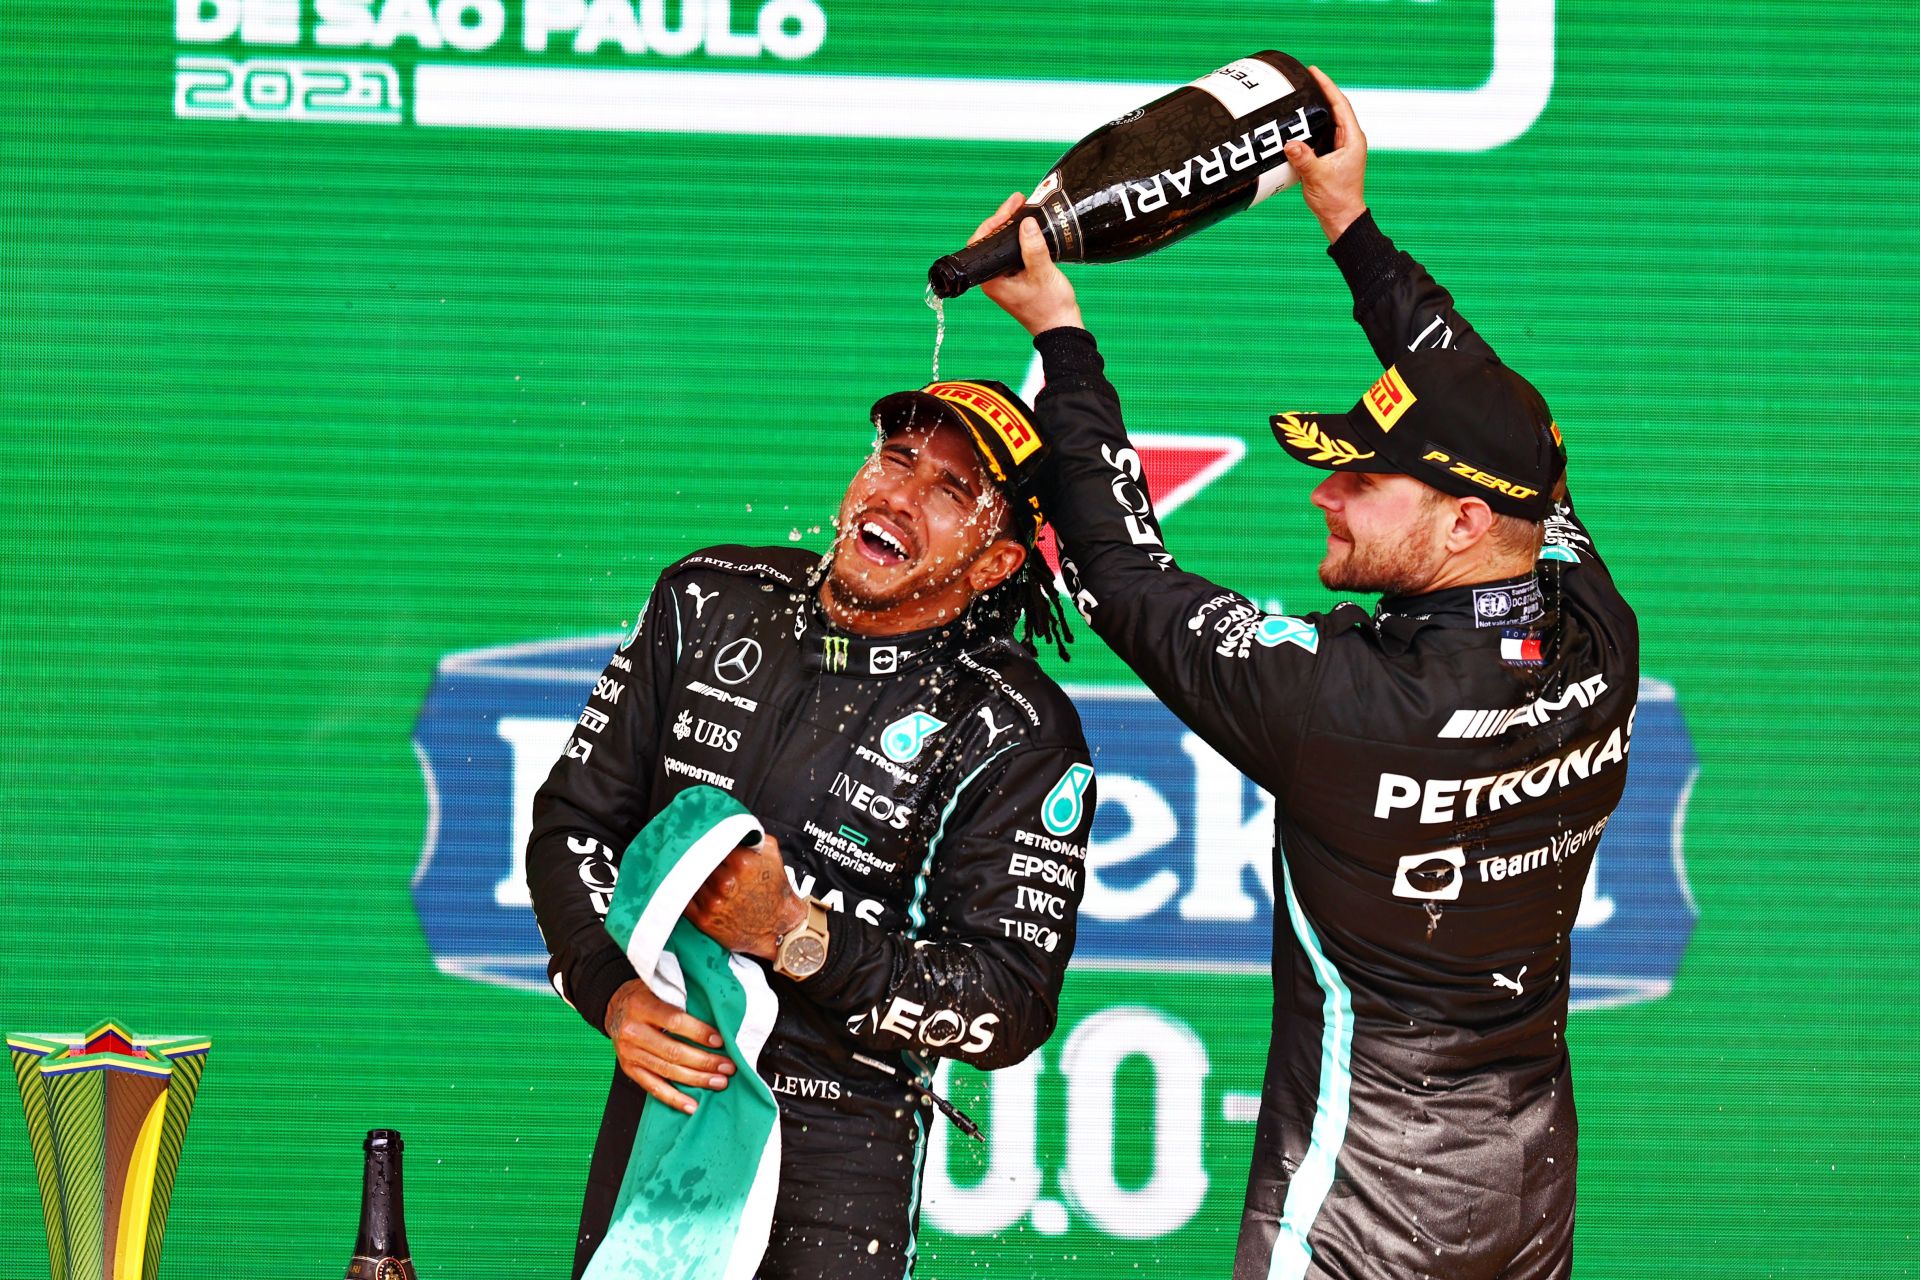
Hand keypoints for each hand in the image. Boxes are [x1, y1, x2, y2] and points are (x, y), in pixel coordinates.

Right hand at [604, 977, 735, 1114]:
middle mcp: (633, 1031)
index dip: (699, 1032)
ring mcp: (629, 1053)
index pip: (675, 1021)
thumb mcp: (659, 988)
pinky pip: (653, 1087)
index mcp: (642, 1006)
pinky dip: (674, 1098)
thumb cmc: (645, 996)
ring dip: (696, 1080)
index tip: (720, 1041)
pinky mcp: (629, 1069)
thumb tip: (717, 1017)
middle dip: (705, 1062)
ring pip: (667, 1071)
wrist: (615, 1007)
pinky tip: (692, 1105)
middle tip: (727, 1067)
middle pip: (673, 1051)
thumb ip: (682, 1001)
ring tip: (719, 1082)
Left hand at [685, 833, 807, 960]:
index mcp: (741, 863)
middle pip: (698, 860)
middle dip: (699, 857)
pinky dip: (684, 891)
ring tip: (693, 870)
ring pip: (689, 878)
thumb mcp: (772, 853)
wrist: (777, 925)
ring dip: (690, 874)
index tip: (705, 840)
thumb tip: (731, 821)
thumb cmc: (774, 888)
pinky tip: (688, 888)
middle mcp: (725, 882)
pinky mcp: (703, 919)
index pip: (712, 842)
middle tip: (695, 853)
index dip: (709, 841)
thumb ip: (752, 834)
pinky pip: (684, 899)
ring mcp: (713, 902)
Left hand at [972, 192, 1084, 335]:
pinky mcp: (1016, 280)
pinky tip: (1032, 229)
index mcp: (991, 280)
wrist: (1062, 328)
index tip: (1011, 206)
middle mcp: (993, 280)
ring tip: (1025, 209)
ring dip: (1014, 228)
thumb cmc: (1050, 308)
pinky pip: (1014, 254)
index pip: (982, 241)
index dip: (995, 219)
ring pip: (1003, 247)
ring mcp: (1004, 280)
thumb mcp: (1042, 273)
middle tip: (1020, 202)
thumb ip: (1033, 247)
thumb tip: (1026, 223)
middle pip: (992, 241)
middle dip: (1005, 220)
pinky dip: (1022, 240)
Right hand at [1283, 66, 1368, 243]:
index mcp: (1352, 140)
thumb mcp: (1317, 177)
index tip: (1315, 71)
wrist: (1341, 220)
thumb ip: (1303, 159)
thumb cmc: (1336, 200)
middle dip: (1320, 92)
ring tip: (1298, 97)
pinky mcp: (1331, 158)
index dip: (1328, 86)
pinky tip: (1297, 124)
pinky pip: (1320, 135)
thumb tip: (1289, 143)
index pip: (1340, 104)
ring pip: (1327, 122)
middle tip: (1303, 79)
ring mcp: (1341, 149)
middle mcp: (1349, 141)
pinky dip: (1309, 127)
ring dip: (1314, 109)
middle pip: (1334, 109)